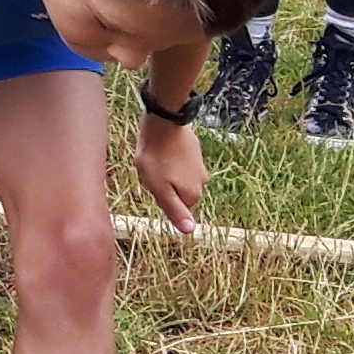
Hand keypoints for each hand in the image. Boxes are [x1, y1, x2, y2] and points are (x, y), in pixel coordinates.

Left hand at [133, 113, 204, 232]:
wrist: (163, 122)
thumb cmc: (156, 158)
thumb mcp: (160, 189)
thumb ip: (175, 210)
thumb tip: (190, 231)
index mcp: (193, 194)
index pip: (176, 208)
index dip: (161, 197)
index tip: (153, 184)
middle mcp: (201, 181)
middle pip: (178, 192)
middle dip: (164, 185)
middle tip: (151, 172)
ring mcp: (199, 164)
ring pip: (178, 176)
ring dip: (166, 170)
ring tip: (154, 159)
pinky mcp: (194, 150)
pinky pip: (180, 161)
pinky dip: (169, 158)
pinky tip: (160, 150)